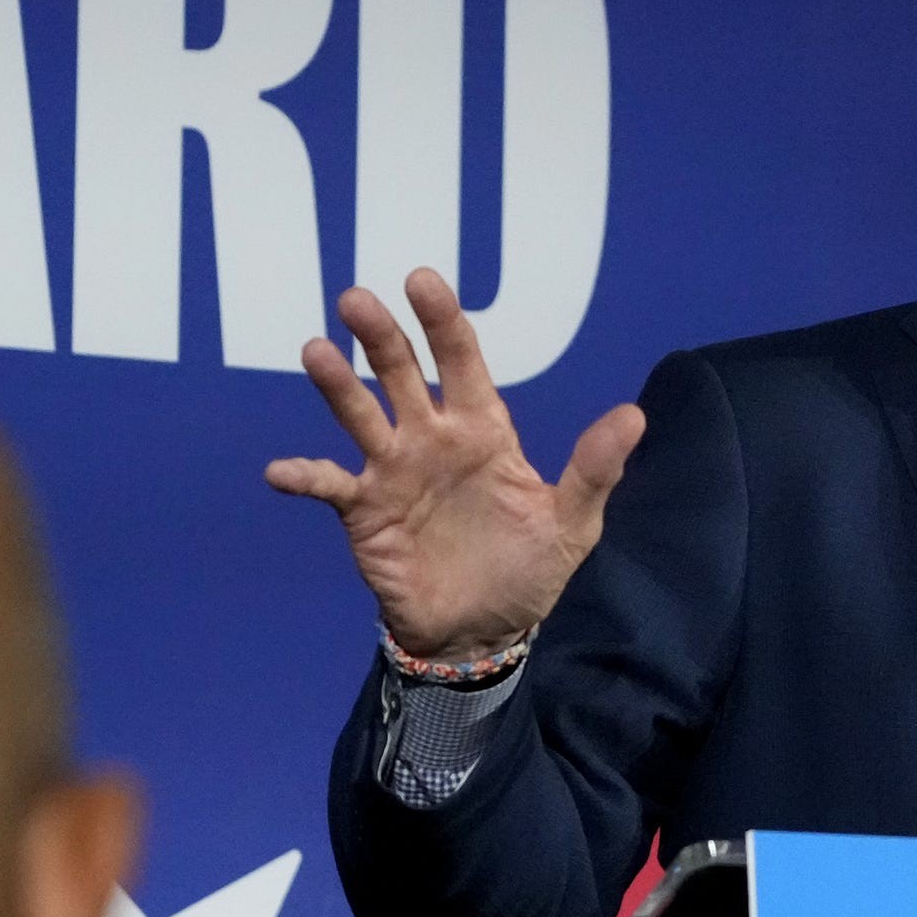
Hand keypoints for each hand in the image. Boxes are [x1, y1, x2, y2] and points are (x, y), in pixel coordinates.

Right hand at [264, 270, 645, 663]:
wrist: (482, 633)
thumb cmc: (526, 571)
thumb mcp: (571, 525)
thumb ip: (594, 470)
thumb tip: (634, 415)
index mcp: (482, 430)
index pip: (462, 362)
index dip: (443, 322)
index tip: (422, 282)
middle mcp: (431, 439)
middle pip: (401, 374)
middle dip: (381, 336)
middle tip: (356, 300)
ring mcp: (392, 472)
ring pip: (360, 416)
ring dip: (336, 385)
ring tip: (316, 351)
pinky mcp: (363, 512)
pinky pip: (328, 486)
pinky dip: (303, 476)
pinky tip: (282, 471)